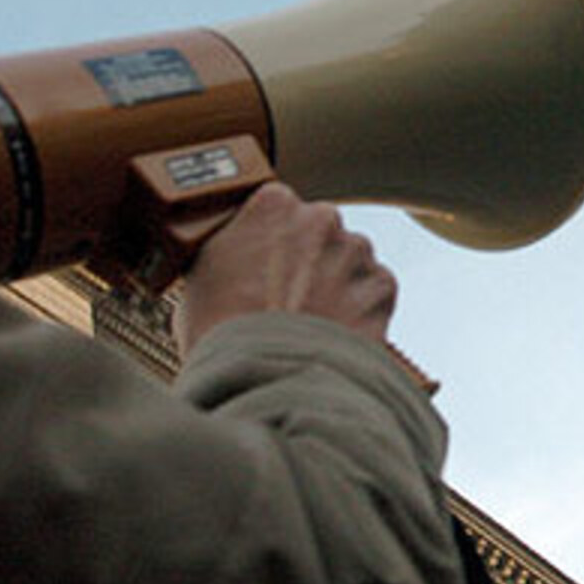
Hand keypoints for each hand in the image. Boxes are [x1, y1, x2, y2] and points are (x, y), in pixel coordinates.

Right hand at [173, 182, 396, 356]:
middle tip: (289, 300)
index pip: (278, 212)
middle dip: (308, 262)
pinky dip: (360, 312)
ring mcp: (356, 250)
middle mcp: (321, 216)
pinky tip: (332, 334)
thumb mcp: (202, 273)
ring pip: (349, 262)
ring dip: (336, 285)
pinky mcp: (382, 286)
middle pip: (318, 234)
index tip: (266, 268)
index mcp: (273, 203)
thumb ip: (232, 246)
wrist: (266, 380)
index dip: (271, 245)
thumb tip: (240, 254)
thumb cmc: (222, 332)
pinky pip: (373, 292)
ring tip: (310, 324)